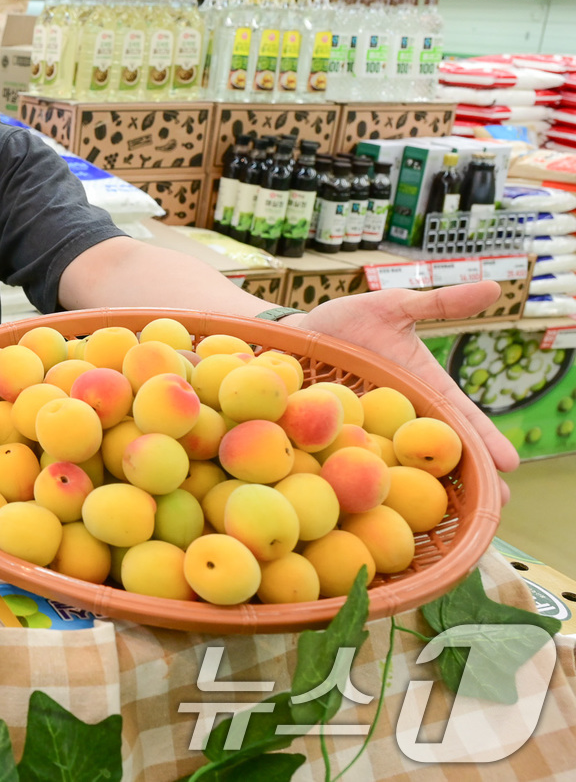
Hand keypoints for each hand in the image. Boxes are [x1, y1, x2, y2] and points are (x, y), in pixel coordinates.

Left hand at [283, 281, 517, 503]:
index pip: (459, 419)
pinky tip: (367, 503)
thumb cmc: (349, 321)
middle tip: (495, 509)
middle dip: (465, 479)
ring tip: (440, 519)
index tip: (510, 465)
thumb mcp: (396, 306)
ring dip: (415, 490)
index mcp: (420, 390)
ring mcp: (365, 430)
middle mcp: (397, 417)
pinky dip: (356, 477)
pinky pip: (344, 458)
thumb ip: (441, 303)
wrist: (295, 331)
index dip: (484, 441)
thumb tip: (495, 286)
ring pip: (394, 466)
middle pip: (436, 453)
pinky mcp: (328, 436)